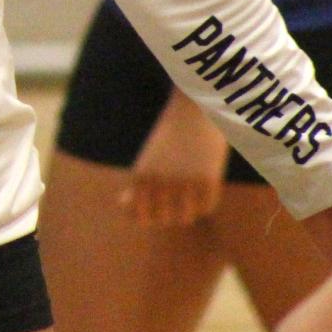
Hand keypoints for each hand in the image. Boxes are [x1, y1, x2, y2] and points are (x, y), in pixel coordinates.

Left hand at [120, 93, 228, 227]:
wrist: (193, 111)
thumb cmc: (168, 139)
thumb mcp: (147, 161)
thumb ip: (135, 186)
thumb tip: (124, 207)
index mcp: (140, 176)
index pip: (141, 217)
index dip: (150, 218)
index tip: (158, 209)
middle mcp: (160, 181)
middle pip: (165, 219)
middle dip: (170, 214)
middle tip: (176, 201)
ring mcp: (184, 182)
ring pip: (186, 217)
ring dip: (189, 210)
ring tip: (190, 195)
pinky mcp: (207, 180)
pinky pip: (206, 208)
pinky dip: (205, 202)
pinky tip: (204, 188)